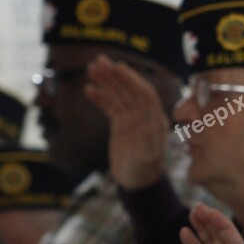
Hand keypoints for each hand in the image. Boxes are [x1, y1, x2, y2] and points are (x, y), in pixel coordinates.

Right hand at [85, 54, 166, 189]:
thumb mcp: (145, 159)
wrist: (138, 182)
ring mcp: (133, 118)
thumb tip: (143, 123)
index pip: (144, 94)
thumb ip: (145, 140)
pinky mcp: (122, 124)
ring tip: (90, 68)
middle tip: (99, 61)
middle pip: (129, 90)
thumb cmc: (143, 172)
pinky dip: (100, 97)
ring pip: (119, 95)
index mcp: (155, 120)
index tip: (118, 67)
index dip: (132, 80)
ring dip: (106, 81)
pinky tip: (88, 88)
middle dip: (115, 75)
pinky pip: (111, 106)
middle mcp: (145, 116)